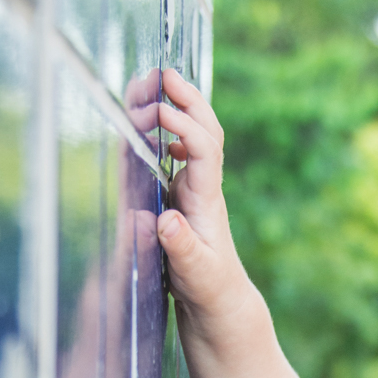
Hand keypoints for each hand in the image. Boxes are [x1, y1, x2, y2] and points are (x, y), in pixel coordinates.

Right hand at [155, 68, 249, 325]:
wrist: (222, 306)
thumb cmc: (209, 291)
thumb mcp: (195, 275)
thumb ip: (182, 248)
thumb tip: (166, 222)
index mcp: (207, 201)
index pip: (204, 150)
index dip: (184, 125)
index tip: (159, 110)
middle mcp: (203, 189)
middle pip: (205, 131)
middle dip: (188, 99)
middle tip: (164, 72)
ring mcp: (195, 191)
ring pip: (194, 137)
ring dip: (178, 107)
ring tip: (154, 83)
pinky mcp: (184, 199)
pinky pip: (179, 154)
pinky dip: (168, 133)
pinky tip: (154, 126)